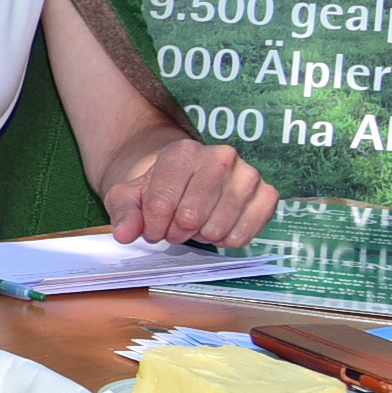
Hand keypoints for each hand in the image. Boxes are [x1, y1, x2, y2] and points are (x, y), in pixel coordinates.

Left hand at [108, 138, 277, 248]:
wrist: (191, 181)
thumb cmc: (160, 189)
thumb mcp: (130, 196)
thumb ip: (124, 213)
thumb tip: (124, 234)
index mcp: (182, 152)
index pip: (162, 204)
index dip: (153, 227)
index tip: (153, 229)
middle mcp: (220, 157)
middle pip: (190, 217)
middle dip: (177, 232)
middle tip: (175, 228)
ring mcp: (248, 174)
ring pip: (217, 228)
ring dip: (201, 236)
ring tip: (197, 224)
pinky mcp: (268, 193)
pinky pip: (246, 233)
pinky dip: (228, 240)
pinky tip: (219, 229)